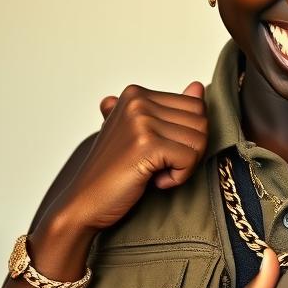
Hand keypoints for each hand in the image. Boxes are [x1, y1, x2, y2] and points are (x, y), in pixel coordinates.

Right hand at [51, 82, 206, 234]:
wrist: (86, 202)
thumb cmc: (116, 172)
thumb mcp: (145, 135)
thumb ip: (172, 110)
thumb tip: (198, 86)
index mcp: (137, 93)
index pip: (196, 106)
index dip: (188, 137)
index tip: (161, 153)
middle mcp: (138, 101)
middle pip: (201, 122)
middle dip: (190, 151)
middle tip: (161, 165)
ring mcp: (141, 121)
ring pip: (199, 140)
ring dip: (184, 166)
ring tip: (156, 172)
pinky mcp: (146, 144)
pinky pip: (190, 158)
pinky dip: (179, 177)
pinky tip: (156, 181)